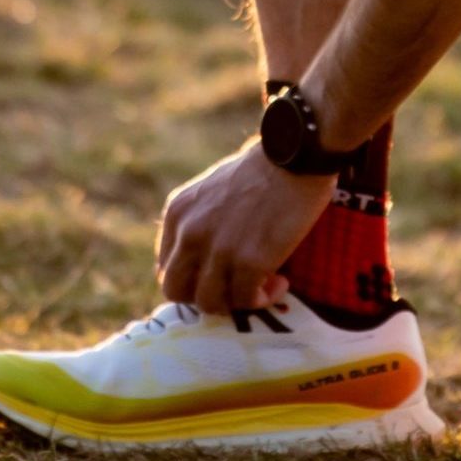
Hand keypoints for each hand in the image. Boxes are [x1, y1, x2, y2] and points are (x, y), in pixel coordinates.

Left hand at [156, 142, 333, 312]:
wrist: (293, 157)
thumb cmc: (263, 168)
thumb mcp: (211, 190)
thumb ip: (201, 219)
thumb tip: (208, 253)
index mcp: (177, 214)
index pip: (166, 267)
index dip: (193, 279)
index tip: (219, 277)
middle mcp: (190, 234)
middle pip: (176, 291)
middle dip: (206, 297)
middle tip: (235, 289)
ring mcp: (218, 250)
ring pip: (209, 303)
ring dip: (237, 302)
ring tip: (264, 286)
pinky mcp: (249, 261)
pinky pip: (246, 299)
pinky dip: (264, 298)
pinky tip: (282, 283)